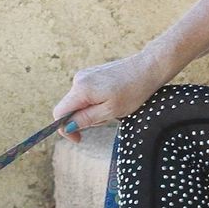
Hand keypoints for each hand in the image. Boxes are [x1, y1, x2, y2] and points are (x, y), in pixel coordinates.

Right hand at [52, 49, 173, 142]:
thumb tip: (67, 126)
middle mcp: (79, 80)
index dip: (65, 129)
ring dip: (93, 111)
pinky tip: (114, 99)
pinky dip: (97, 102)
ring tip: (114, 107)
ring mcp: (85, 75)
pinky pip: (87, 94)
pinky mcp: (92, 74)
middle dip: (84, 119)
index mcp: (81, 89)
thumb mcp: (110, 111)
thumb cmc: (133, 90)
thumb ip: (86, 119)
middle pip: (70, 108)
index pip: (59, 113)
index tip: (79, 139)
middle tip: (108, 118)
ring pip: (80, 102)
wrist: (148, 68)